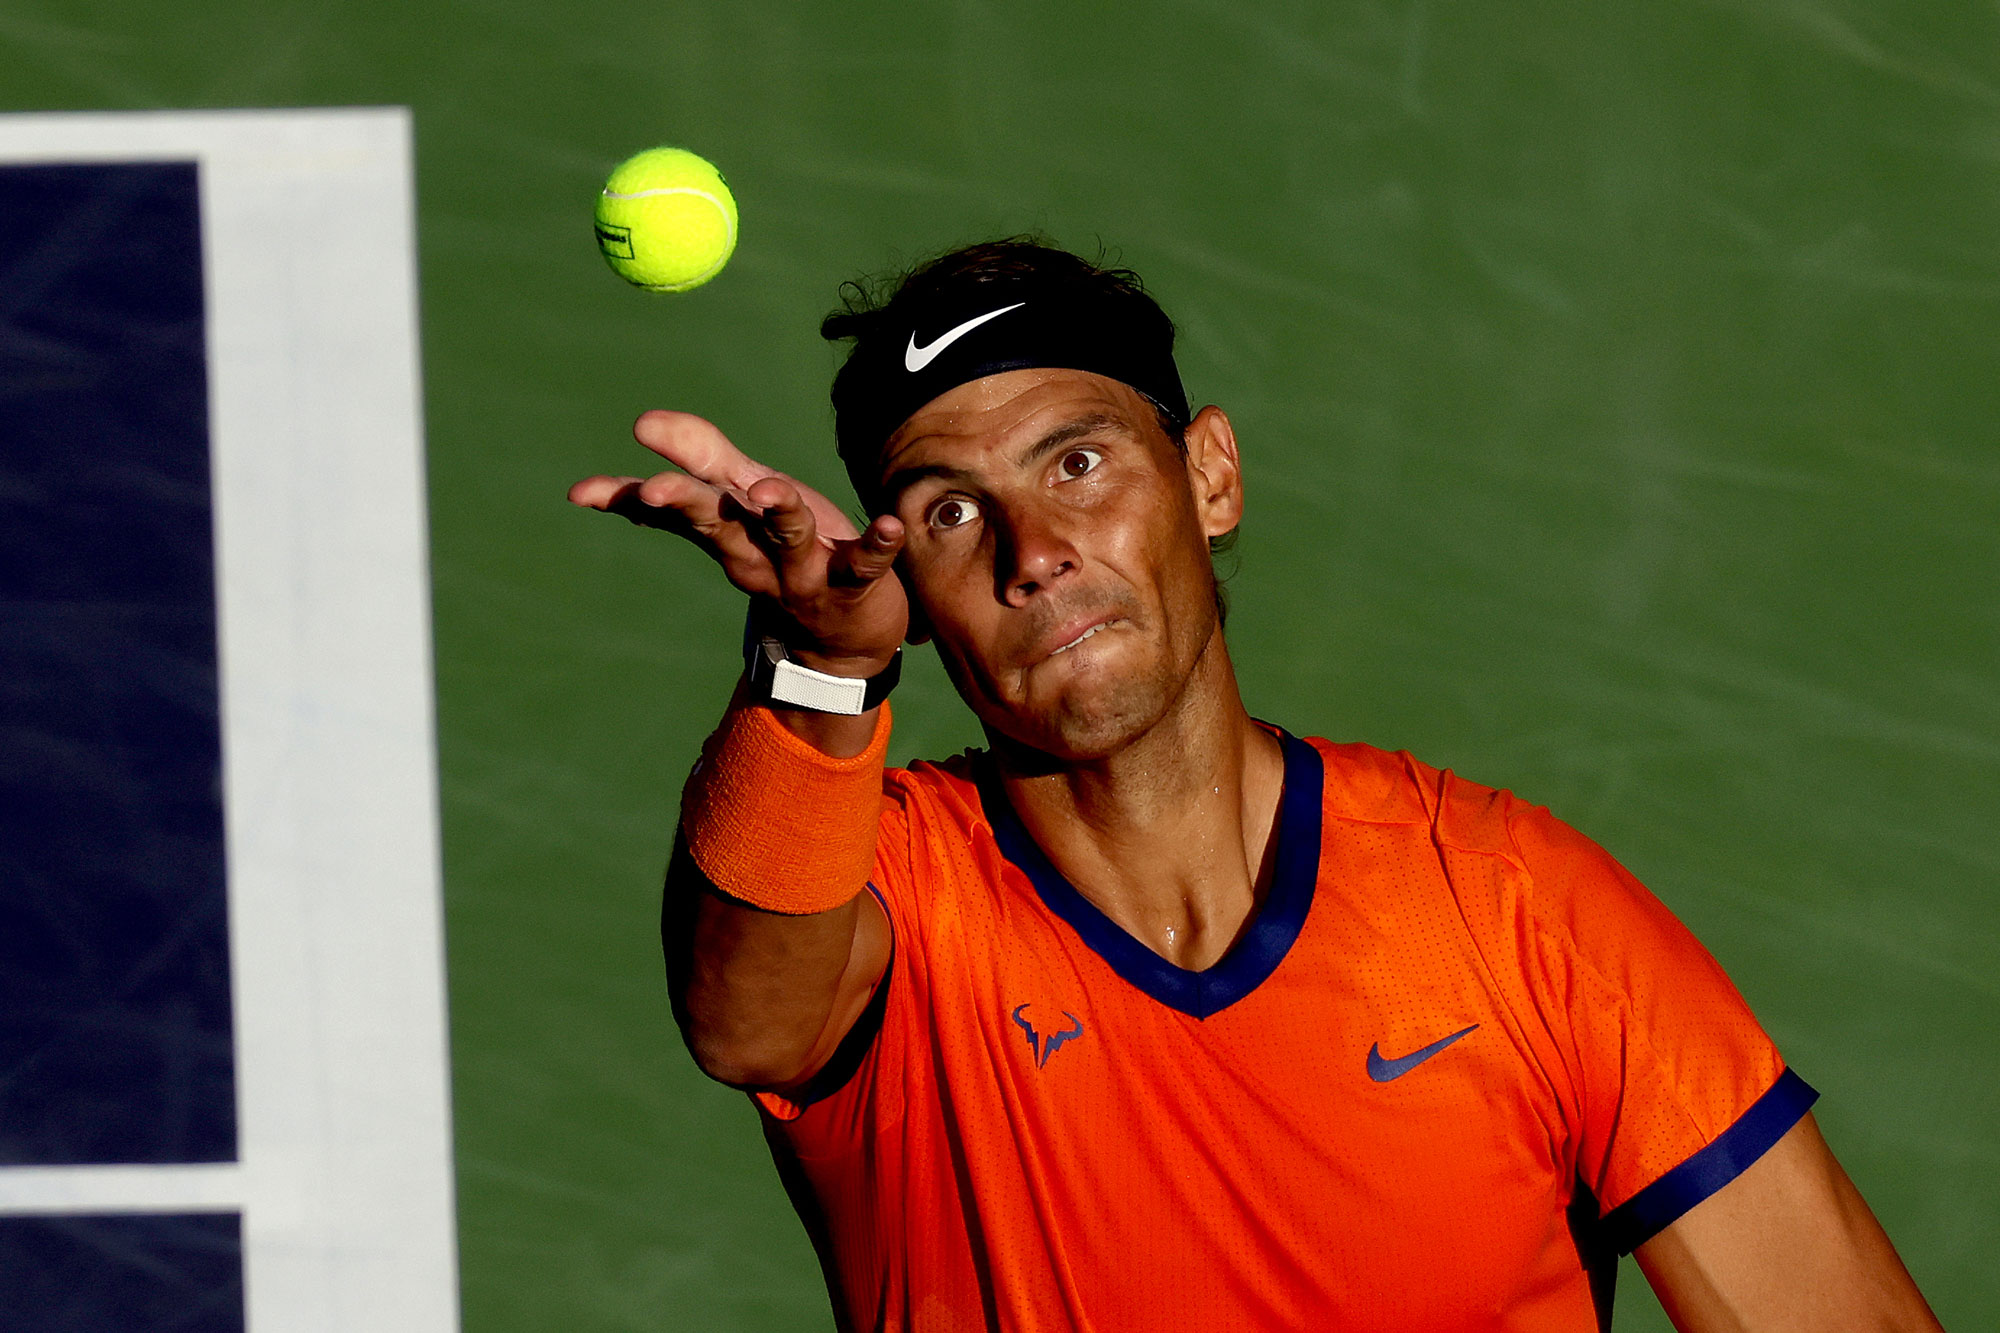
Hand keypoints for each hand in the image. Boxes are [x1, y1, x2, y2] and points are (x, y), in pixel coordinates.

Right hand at [569, 410, 907, 674]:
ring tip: (770, 490)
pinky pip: (866, 566)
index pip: (673, 509)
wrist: (847, 640)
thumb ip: (702, 457)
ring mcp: (805, 574)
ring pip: (788, 542)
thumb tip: (641, 424)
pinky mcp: (856, 587)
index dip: (632, 497)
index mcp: (725, 532)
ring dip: (780, 515)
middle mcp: (756, 556)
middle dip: (687, 504)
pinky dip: (877, 546)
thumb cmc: (789, 553)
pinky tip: (890, 524)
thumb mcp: (745, 499)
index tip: (584, 492)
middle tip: (656, 490)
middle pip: (718, 524)